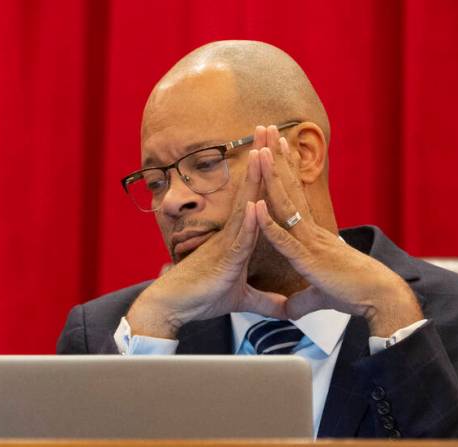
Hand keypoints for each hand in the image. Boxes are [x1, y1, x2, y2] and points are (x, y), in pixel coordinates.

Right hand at [126, 131, 286, 338]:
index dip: (269, 175)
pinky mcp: (224, 260)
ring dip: (254, 179)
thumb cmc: (202, 298)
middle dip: (262, 160)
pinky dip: (249, 222)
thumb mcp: (241, 299)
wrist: (174, 308)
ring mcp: (227, 243)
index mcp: (240, 237)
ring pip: (245, 205)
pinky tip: (256, 204)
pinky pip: (239, 238)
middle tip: (269, 127)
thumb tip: (283, 308)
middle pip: (252, 190)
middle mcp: (233, 233)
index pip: (258, 199)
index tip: (278, 149)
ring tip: (263, 150)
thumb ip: (263, 300)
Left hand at [253, 125, 423, 336]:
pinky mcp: (308, 260)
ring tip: (258, 153)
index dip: (285, 170)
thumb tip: (291, 310)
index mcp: (313, 234)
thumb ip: (303, 300)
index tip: (275, 147)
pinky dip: (269, 225)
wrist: (378, 299)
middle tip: (265, 130)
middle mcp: (311, 232)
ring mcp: (310, 243)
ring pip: (285, 205)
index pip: (295, 195)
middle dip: (276, 159)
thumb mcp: (320, 297)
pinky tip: (255, 208)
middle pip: (289, 188)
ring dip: (271, 179)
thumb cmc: (353, 294)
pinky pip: (284, 240)